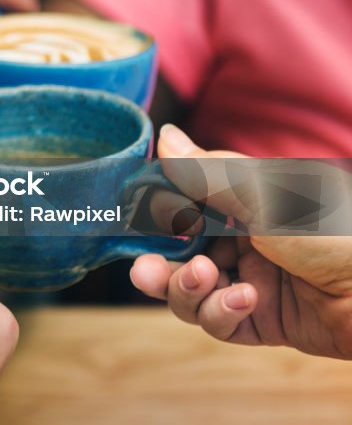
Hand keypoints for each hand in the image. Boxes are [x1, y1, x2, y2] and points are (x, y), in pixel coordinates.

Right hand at [130, 124, 351, 358]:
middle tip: (144, 270)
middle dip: (158, 265)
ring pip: (191, 292)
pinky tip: (244, 299)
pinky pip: (219, 322)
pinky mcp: (262, 323)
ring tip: (204, 279)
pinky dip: (221, 312)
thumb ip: (208, 172)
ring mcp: (251, 282)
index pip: (183, 206)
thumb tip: (165, 136)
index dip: (154, 216)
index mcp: (245, 203)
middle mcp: (244, 241)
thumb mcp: (264, 195)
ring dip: (187, 289)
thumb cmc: (334, 233)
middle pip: (178, 255)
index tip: (128, 219)